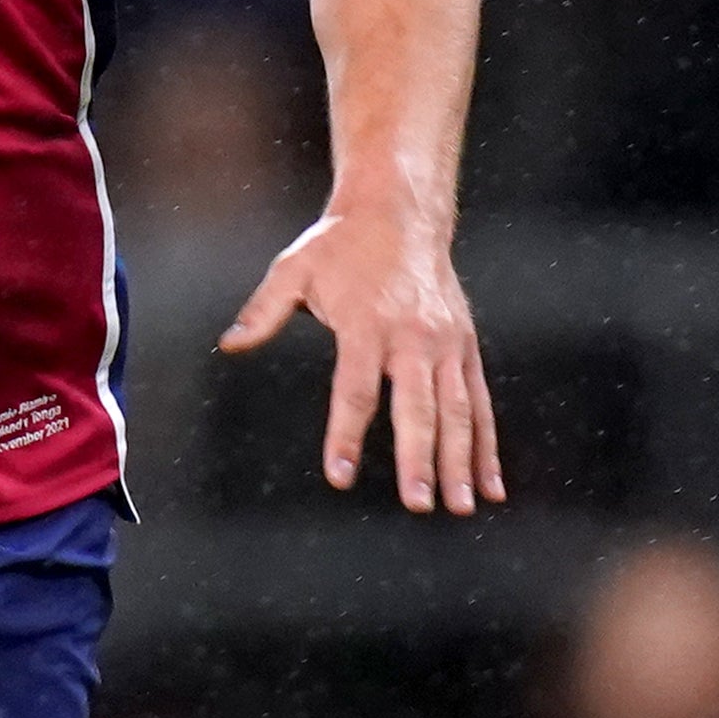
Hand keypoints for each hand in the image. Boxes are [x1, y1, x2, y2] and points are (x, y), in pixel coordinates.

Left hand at [220, 205, 507, 515]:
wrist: (401, 211)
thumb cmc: (341, 245)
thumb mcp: (294, 268)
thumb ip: (263, 310)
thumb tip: (228, 343)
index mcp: (368, 324)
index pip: (356, 390)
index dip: (346, 434)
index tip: (340, 475)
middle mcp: (414, 337)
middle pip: (418, 407)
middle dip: (419, 459)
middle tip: (419, 504)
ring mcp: (446, 344)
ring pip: (458, 411)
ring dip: (462, 461)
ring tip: (461, 506)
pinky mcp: (466, 347)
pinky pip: (479, 402)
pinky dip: (487, 444)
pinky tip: (490, 484)